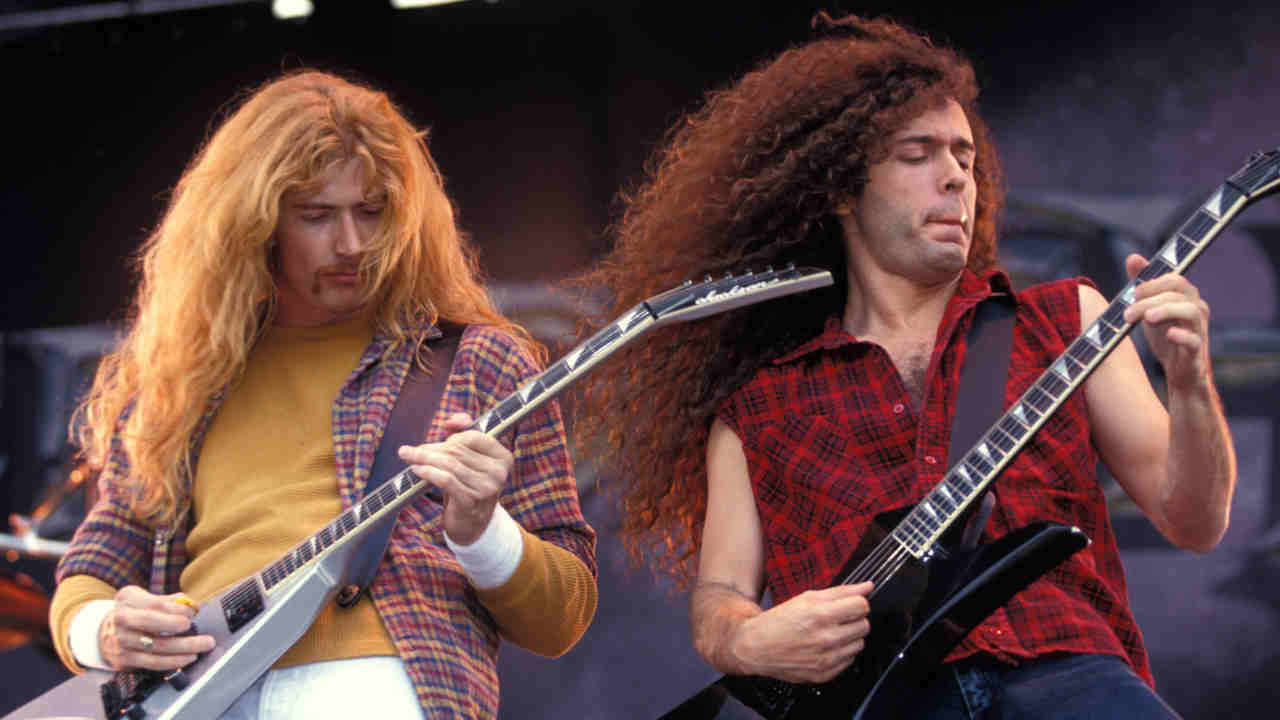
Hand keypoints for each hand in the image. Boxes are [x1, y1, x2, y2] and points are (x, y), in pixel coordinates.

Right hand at [99, 586, 214, 670]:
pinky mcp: (124, 660)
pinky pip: (153, 663)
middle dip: (175, 625)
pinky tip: (188, 658)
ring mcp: (121, 641)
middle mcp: (120, 619)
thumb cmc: (136, 613)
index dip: (176, 608)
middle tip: (194, 626)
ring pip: (156, 646)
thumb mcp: (146, 599)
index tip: (192, 612)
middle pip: (150, 622)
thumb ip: (170, 601)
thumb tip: (194, 606)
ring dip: (183, 647)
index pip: (154, 603)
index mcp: (127, 599)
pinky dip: (174, 661)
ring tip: (203, 645)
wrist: (105, 633)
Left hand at [398, 412, 513, 544]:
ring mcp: (486, 488)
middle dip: (431, 448)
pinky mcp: (471, 501)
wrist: (472, 525)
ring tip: (408, 456)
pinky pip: (445, 480)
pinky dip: (428, 472)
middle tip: (411, 451)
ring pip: (449, 464)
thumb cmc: (468, 486)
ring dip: (424, 458)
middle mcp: (499, 472)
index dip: (451, 436)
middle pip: (457, 450)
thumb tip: (453, 420)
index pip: (473, 436)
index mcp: (503, 457)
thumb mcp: (470, 460)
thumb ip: (465, 434)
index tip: (436, 439)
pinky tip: (416, 469)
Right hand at [731, 582, 872, 683]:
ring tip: (830, 633)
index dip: (856, 603)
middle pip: (864, 625)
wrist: (756, 647)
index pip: (862, 606)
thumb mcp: (807, 598)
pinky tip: (825, 647)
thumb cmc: (779, 621)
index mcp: (821, 615)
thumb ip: (841, 592)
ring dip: (849, 637)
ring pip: (859, 644)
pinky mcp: (825, 674)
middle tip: (836, 619)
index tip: (849, 605)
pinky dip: (841, 653)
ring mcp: (826, 659)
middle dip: (853, 619)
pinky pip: (849, 660)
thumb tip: (867, 587)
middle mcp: (826, 638)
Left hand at [1123, 254, 1211, 391]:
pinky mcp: (1197, 351)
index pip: (1174, 279)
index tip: (1132, 294)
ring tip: (1146, 318)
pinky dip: (1182, 335)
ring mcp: (1199, 329)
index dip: (1152, 283)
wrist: (1180, 372)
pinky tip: (1169, 334)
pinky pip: (1194, 340)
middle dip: (1150, 298)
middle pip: (1179, 291)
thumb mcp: (1150, 308)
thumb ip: (1143, 284)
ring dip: (1165, 310)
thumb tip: (1133, 258)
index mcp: (1186, 297)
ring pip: (1190, 311)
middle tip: (1128, 313)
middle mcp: (1196, 309)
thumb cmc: (1166, 335)